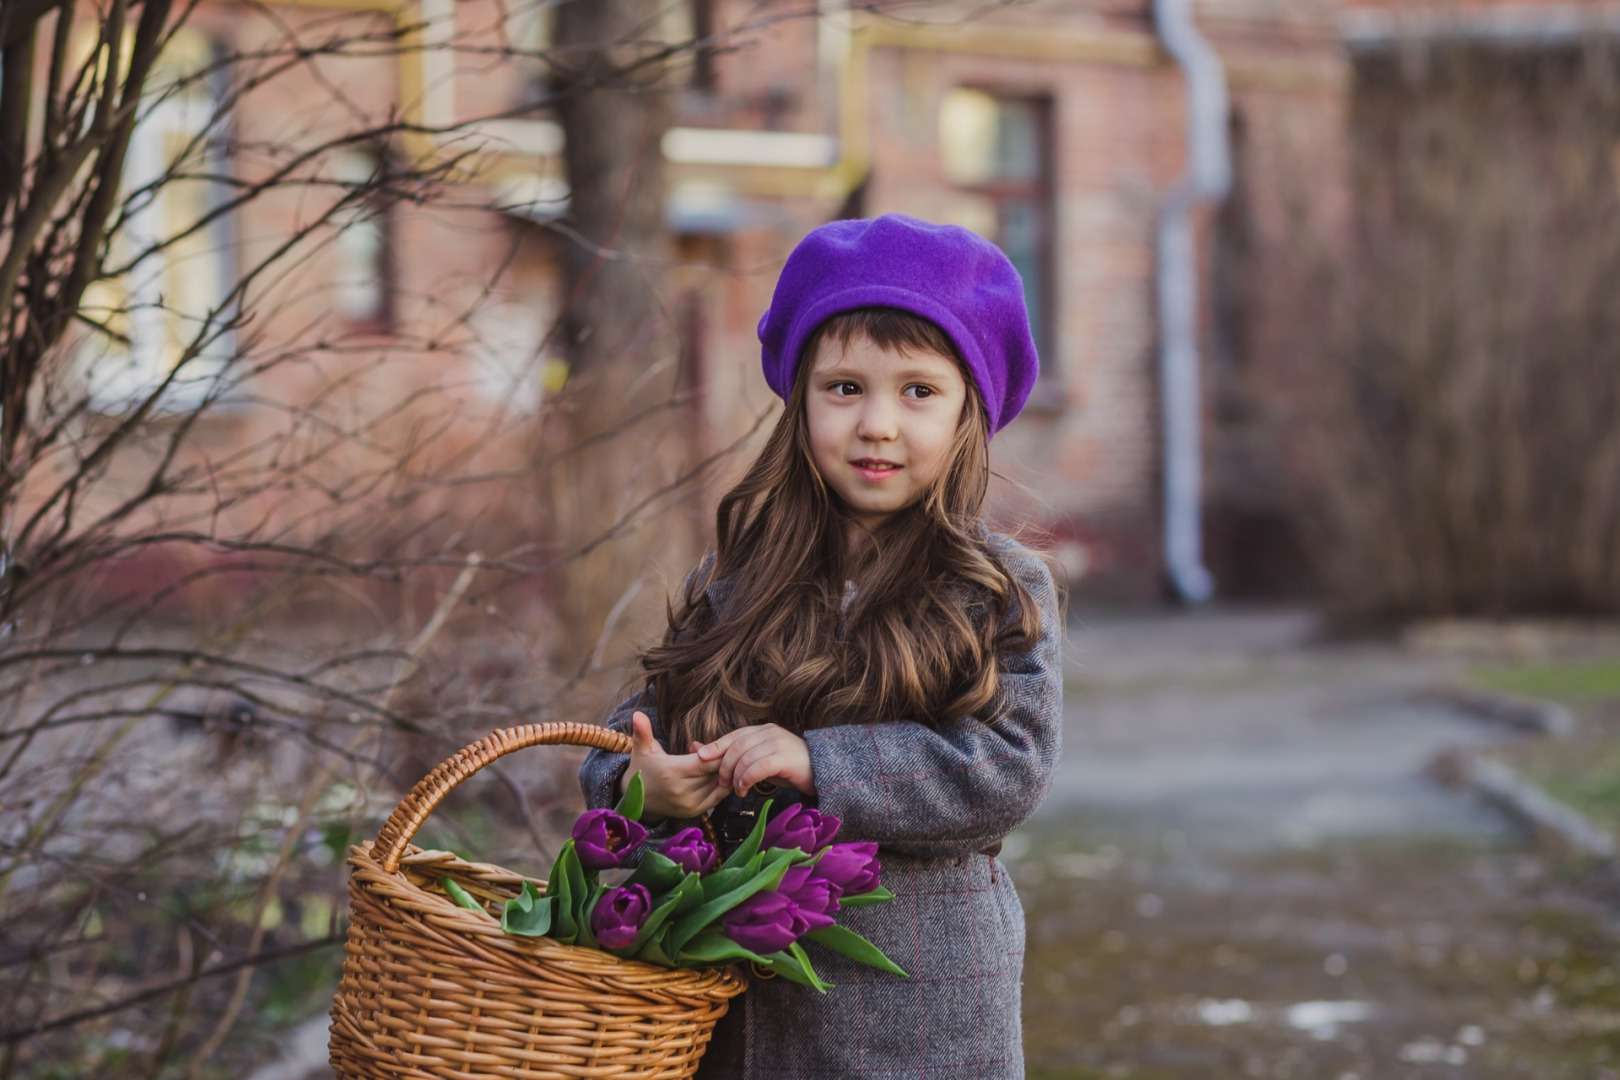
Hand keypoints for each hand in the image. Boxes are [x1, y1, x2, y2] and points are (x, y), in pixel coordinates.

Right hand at [629, 711, 729, 821]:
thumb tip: (638, 714)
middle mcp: (681, 791)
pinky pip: (718, 796)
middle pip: (714, 773)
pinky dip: (722, 783)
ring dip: (723, 771)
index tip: (725, 742)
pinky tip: (717, 772)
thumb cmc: (643, 768)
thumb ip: (642, 731)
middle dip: (722, 759)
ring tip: (717, 758)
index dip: (718, 753)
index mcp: (671, 773)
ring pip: (718, 784)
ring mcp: (689, 804)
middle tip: (724, 747)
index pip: (705, 762)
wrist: (636, 799)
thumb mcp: (642, 749)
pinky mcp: (694, 812)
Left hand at [695, 723, 816, 797]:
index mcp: (763, 730)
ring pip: (745, 758)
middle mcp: (769, 732)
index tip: (700, 757)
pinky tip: (745, 789)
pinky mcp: (785, 758)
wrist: (822, 772)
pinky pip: (758, 767)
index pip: (734, 736)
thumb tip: (700, 751)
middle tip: (722, 783)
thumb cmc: (789, 768)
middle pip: (737, 747)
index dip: (716, 746)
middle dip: (724, 766)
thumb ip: (737, 757)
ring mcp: (778, 743)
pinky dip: (747, 779)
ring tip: (737, 790)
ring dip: (735, 777)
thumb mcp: (760, 761)